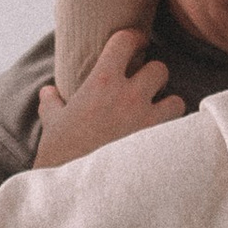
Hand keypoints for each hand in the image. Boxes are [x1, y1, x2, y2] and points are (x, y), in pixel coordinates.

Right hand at [34, 30, 185, 168]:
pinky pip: (178, 130)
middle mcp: (129, 96)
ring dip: (168, 105)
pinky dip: (173, 133)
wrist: (73, 189)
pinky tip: (162, 139)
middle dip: (153, 76)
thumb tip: (48, 92)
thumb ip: (52, 103)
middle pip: (159, 68)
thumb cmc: (60, 153)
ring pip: (176, 99)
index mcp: (102, 81)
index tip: (137, 43)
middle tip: (146, 87)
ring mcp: (147, 120)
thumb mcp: (52, 123)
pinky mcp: (158, 144)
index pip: (126, 41)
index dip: (134, 39)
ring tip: (158, 115)